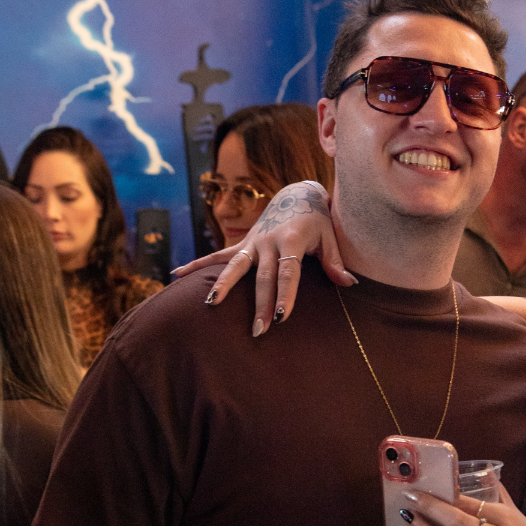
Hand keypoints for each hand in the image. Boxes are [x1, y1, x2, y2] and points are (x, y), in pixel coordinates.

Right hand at [172, 182, 357, 333]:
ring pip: (234, 266)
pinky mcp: (243, 244)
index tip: (281, 316)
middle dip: (259, 304)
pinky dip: (198, 265)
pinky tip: (176, 275)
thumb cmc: (318, 220)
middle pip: (262, 278)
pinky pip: (218, 256)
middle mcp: (267, 242)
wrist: (297, 195)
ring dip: (223, 285)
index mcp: (291, 241)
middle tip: (258, 331)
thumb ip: (335, 261)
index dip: (284, 295)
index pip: (287, 273)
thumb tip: (349, 283)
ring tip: (210, 304)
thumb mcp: (330, 237)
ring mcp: (252, 243)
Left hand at [407, 484, 525, 525]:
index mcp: (505, 519)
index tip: (430, 486)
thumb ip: (502, 499)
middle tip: (410, 498)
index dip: (448, 493)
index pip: (472, 502)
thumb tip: (489, 475)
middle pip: (456, 520)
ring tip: (409, 519)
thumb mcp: (521, 519)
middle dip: (430, 507)